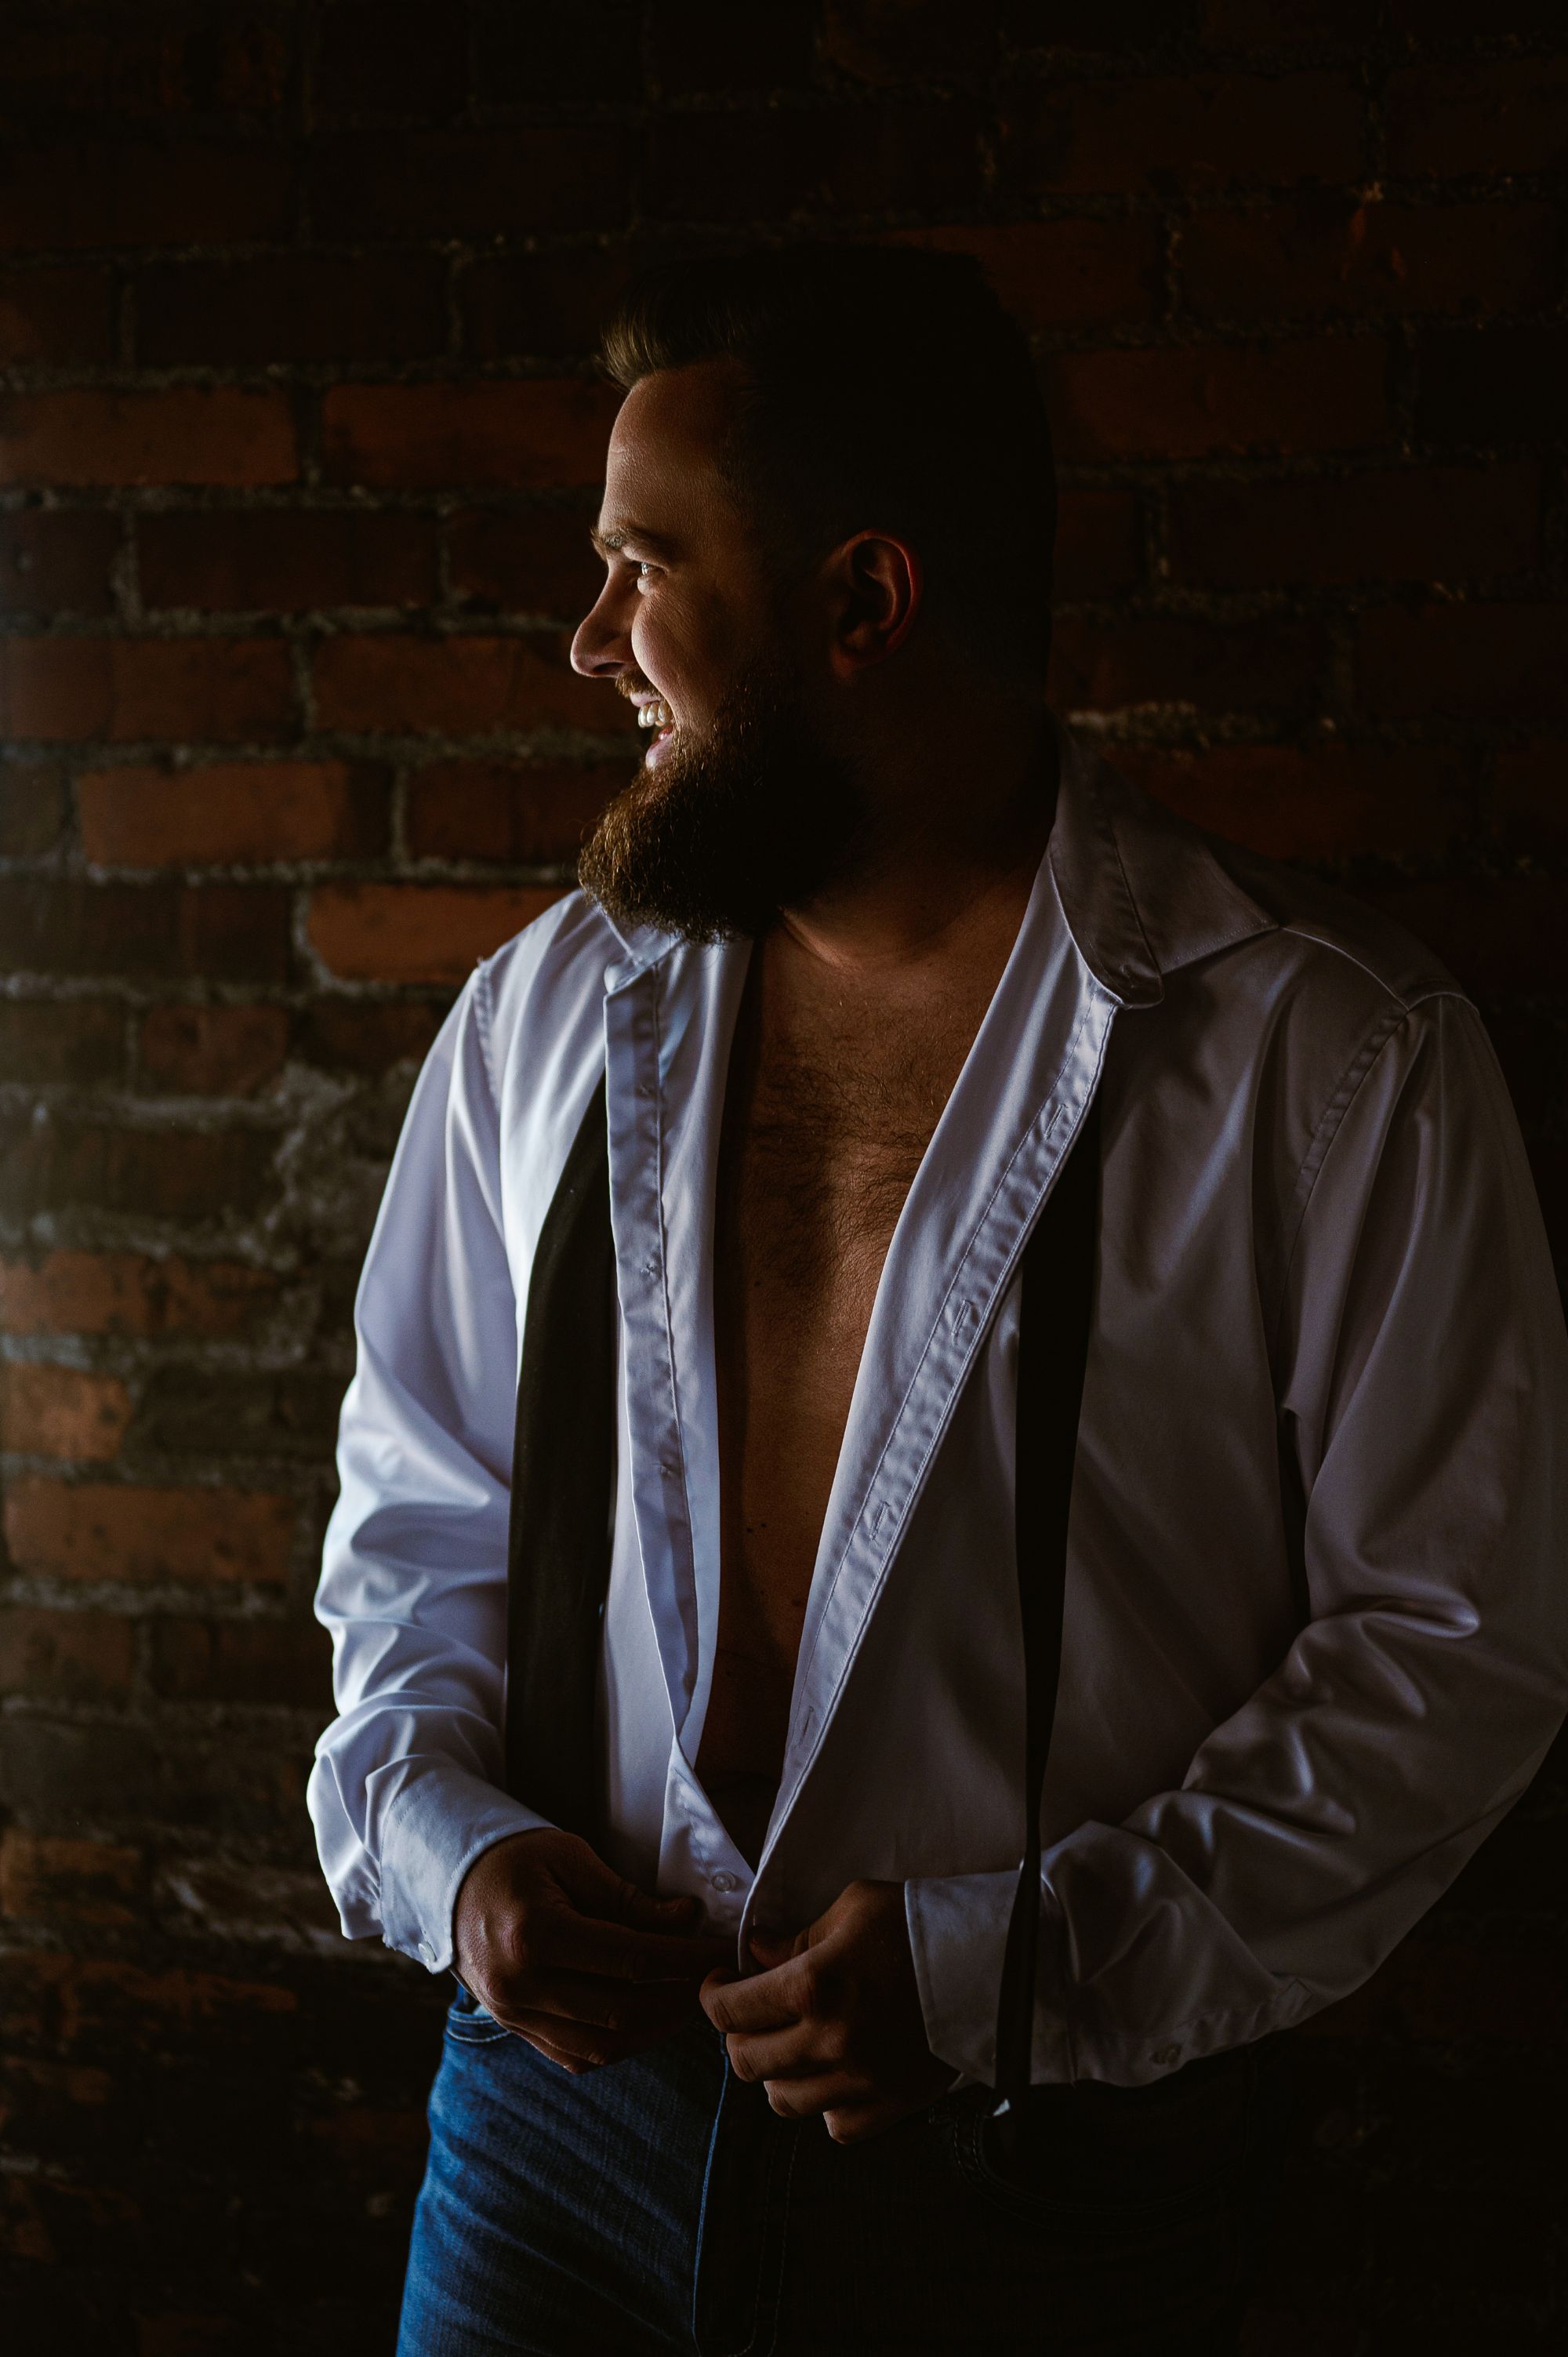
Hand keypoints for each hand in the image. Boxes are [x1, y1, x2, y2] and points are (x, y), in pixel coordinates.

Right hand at [452, 1828, 733, 2073]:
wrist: (450, 1881)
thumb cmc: (514, 1859)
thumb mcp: (571, 1859)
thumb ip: (628, 1898)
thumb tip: (685, 1921)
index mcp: (534, 1934)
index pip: (631, 1960)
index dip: (687, 1960)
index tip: (723, 1953)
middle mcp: (520, 1984)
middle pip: (622, 2011)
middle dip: (680, 1999)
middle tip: (715, 1981)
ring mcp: (512, 2014)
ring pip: (602, 2045)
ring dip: (655, 2030)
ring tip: (689, 2003)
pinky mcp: (513, 2028)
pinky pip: (575, 2056)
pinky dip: (619, 2045)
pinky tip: (648, 2022)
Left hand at [699, 1878, 956, 2143]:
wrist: (992, 1962)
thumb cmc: (920, 1923)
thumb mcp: (852, 1908)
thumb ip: (797, 1937)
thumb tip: (757, 1954)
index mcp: (814, 1987)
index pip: (730, 2010)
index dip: (711, 1997)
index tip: (718, 1985)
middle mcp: (830, 2042)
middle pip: (746, 2061)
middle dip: (736, 2036)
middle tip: (748, 2015)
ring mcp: (861, 2081)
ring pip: (783, 2100)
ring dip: (775, 2073)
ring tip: (788, 2046)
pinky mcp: (892, 2104)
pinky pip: (834, 2125)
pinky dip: (823, 2105)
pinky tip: (831, 2074)